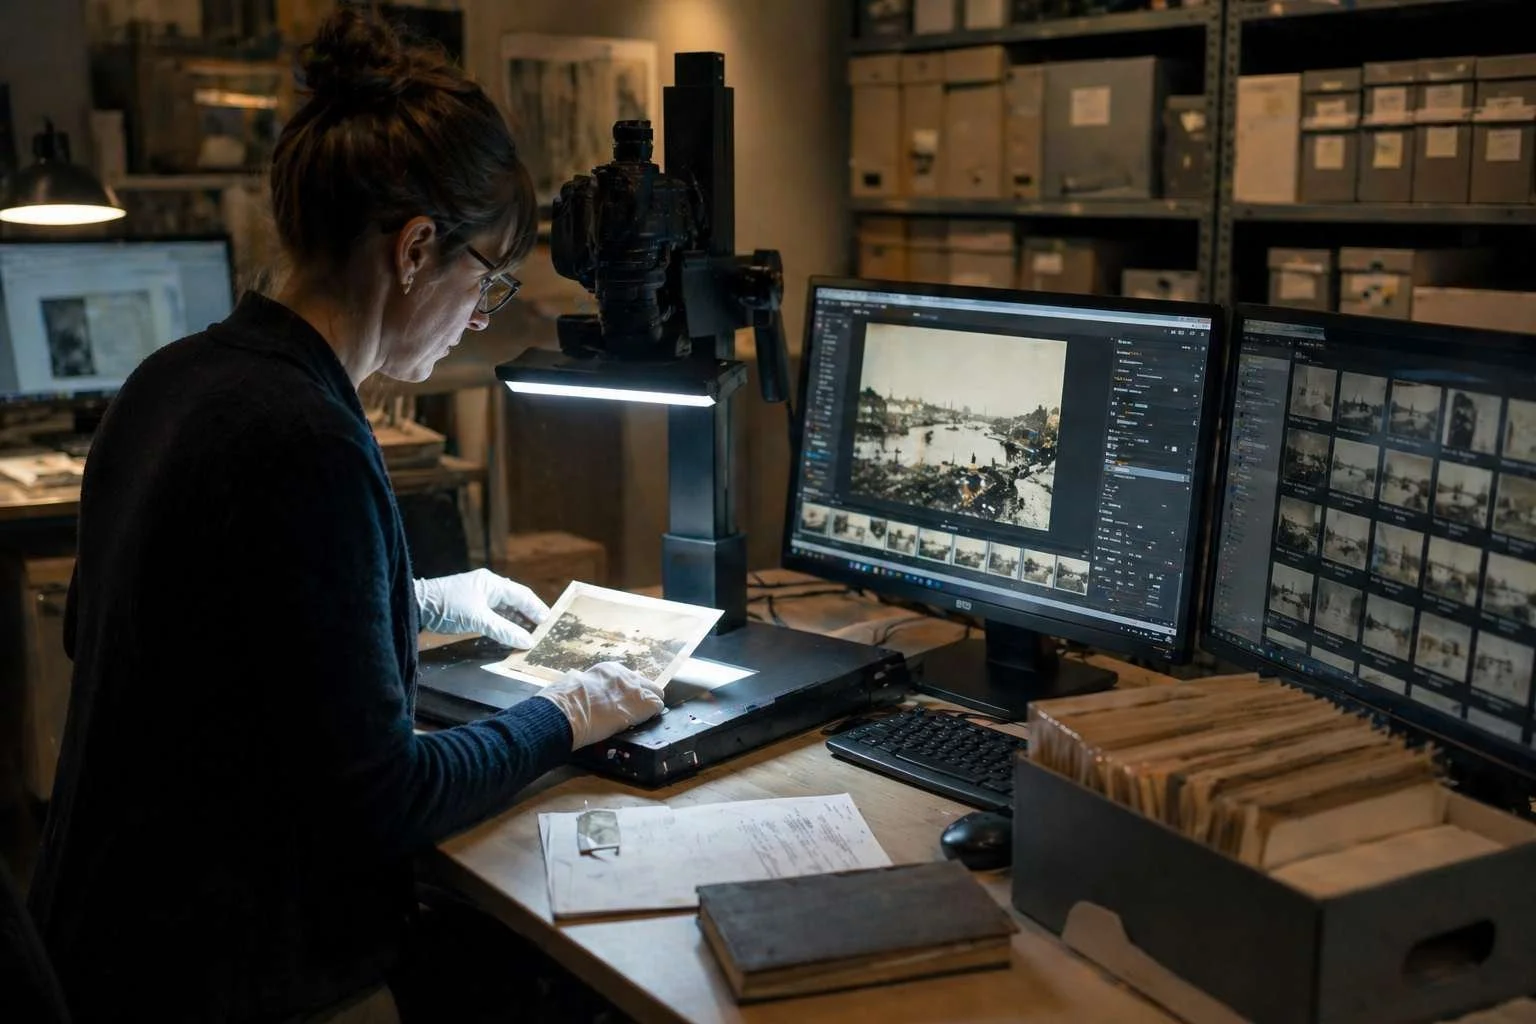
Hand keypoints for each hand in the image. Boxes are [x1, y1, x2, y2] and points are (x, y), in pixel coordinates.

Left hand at [413, 568, 548, 647]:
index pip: (522, 595)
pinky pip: (494, 613)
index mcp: (493, 583)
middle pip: (516, 600)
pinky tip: (509, 632)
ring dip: (517, 620)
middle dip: (529, 615)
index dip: (537, 608)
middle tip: (543, 630)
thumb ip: (504, 630)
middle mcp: (489, 586)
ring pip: (505, 608)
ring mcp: (479, 595)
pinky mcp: (471, 606)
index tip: (550, 622)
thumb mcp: (478, 620)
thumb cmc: (449, 607)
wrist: (417, 605)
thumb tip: (528, 642)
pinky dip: (504, 623)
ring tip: (530, 634)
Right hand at [534, 662, 664, 749]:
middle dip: (641, 697)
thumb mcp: (576, 685)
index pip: (627, 678)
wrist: (567, 711)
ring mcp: (635, 688)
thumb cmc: (563, 701)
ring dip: (647, 707)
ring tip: (636, 721)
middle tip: (631, 713)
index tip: (619, 703)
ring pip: (655, 694)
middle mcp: (624, 675)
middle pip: (645, 684)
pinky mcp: (643, 703)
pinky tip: (639, 724)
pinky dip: (651, 716)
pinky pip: (657, 707)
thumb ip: (589, 688)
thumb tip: (587, 695)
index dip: (625, 693)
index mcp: (607, 669)